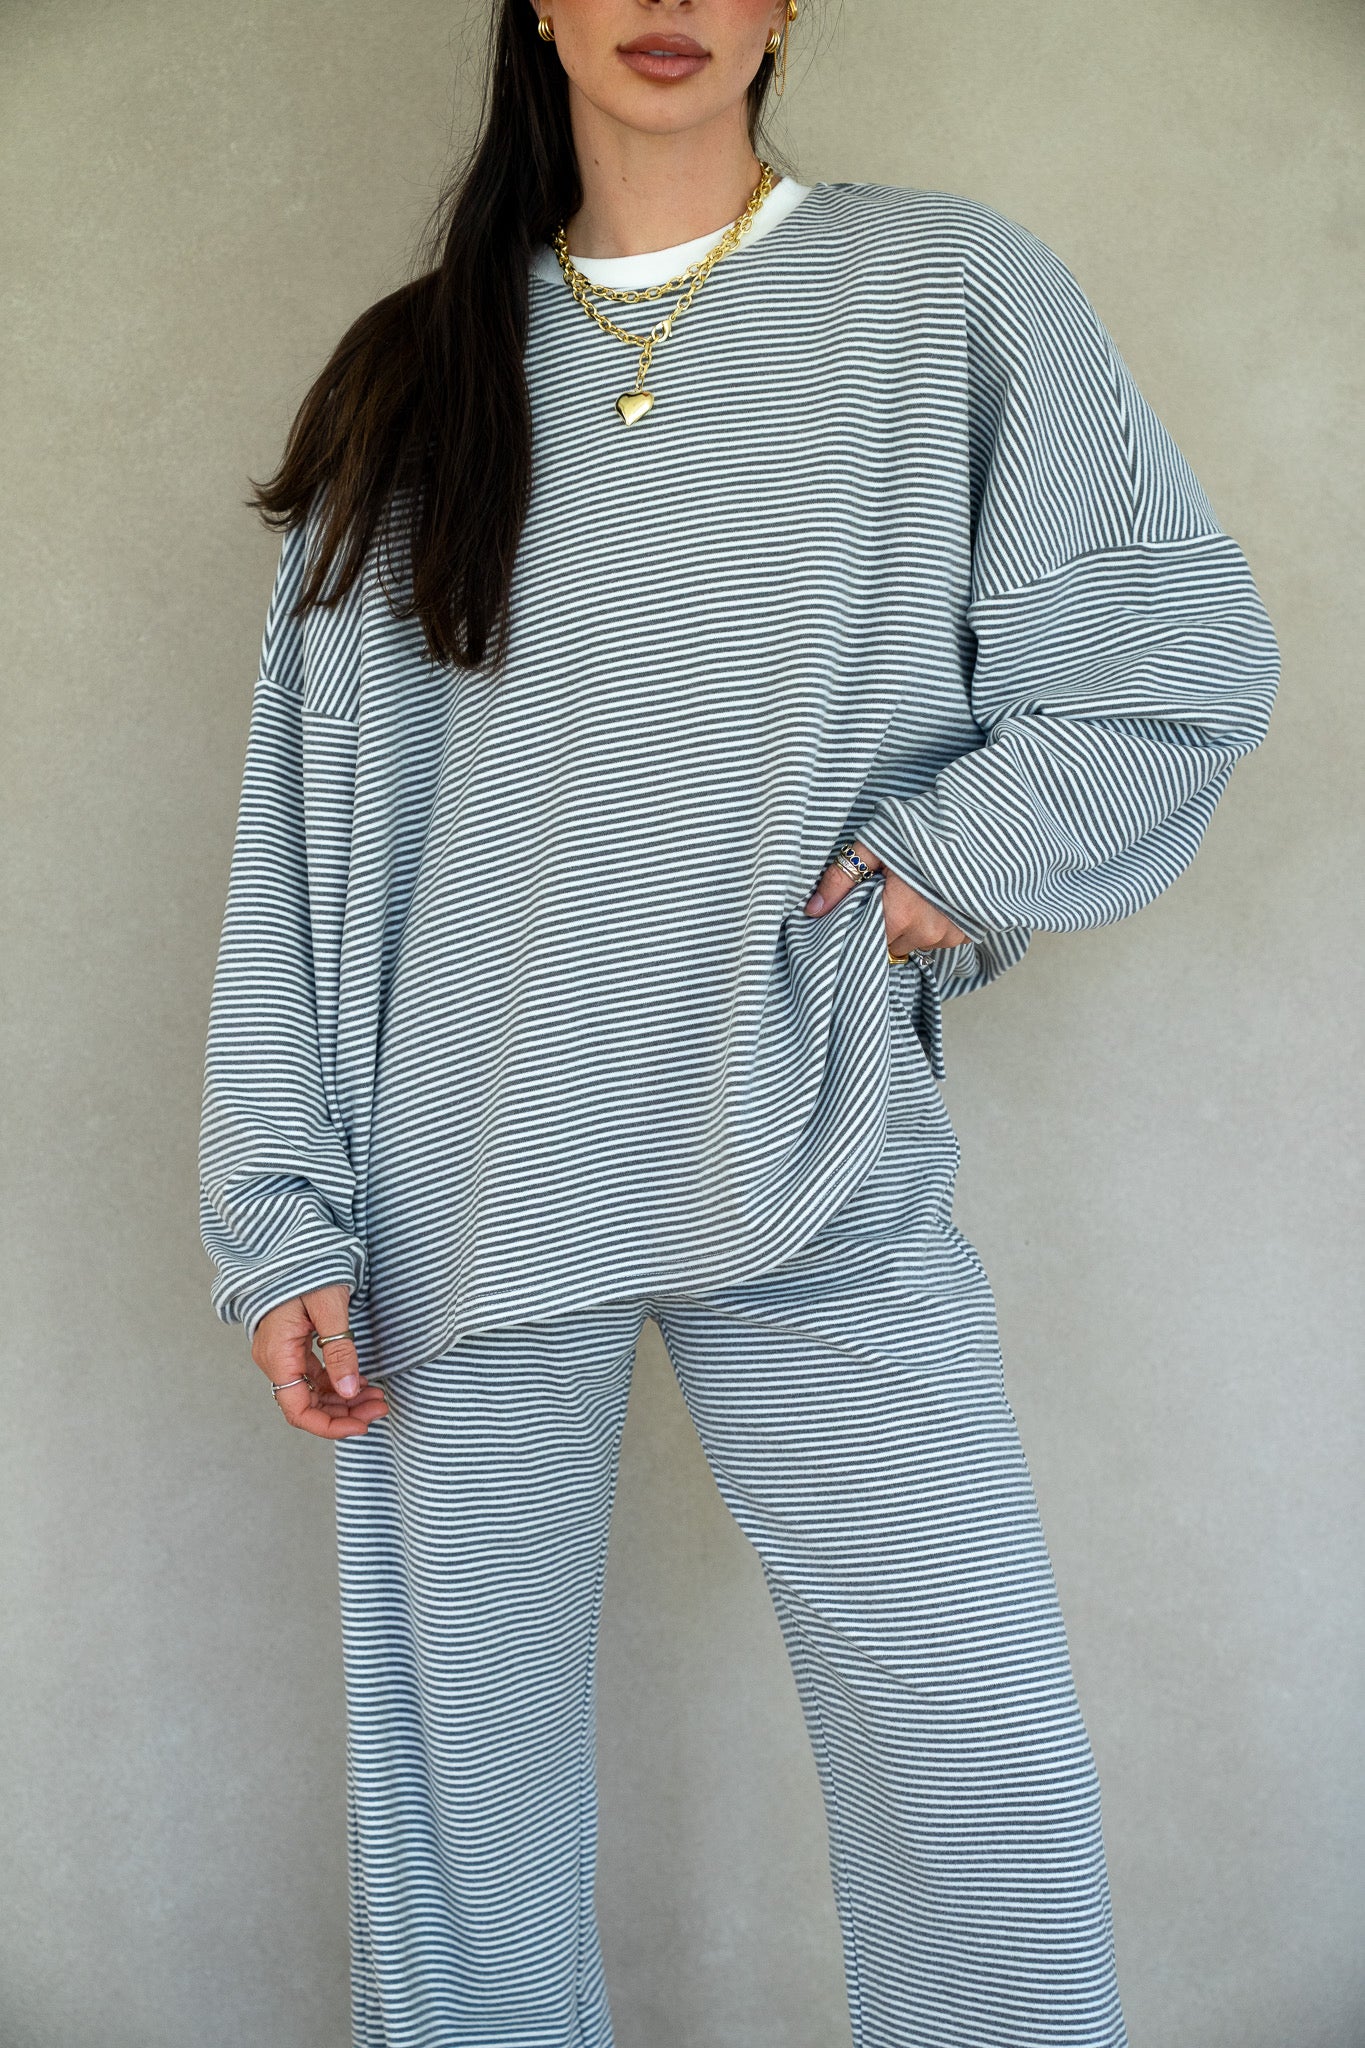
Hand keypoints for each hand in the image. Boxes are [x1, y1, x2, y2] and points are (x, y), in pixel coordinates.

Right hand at [251, 1283, 388, 1438]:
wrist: (289, 1244)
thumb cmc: (306, 1268)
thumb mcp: (329, 1308)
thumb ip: (339, 1351)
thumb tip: (350, 1391)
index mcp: (278, 1354)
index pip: (298, 1410)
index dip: (329, 1425)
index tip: (362, 1424)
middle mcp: (274, 1359)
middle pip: (307, 1404)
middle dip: (344, 1413)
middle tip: (381, 1407)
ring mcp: (282, 1353)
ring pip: (312, 1392)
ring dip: (343, 1400)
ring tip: (377, 1398)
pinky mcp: (292, 1346)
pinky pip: (312, 1376)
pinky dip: (336, 1383)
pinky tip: (361, 1384)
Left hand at [804, 840, 966, 952]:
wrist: (976, 822)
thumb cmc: (923, 829)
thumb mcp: (874, 846)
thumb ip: (840, 879)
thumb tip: (813, 910)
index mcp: (899, 916)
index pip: (867, 940)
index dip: (863, 922)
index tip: (865, 904)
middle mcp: (926, 933)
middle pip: (891, 943)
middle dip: (886, 922)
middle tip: (890, 892)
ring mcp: (949, 934)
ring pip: (915, 942)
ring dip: (911, 925)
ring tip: (914, 892)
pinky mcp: (966, 932)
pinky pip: (939, 938)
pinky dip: (933, 923)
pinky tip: (933, 898)